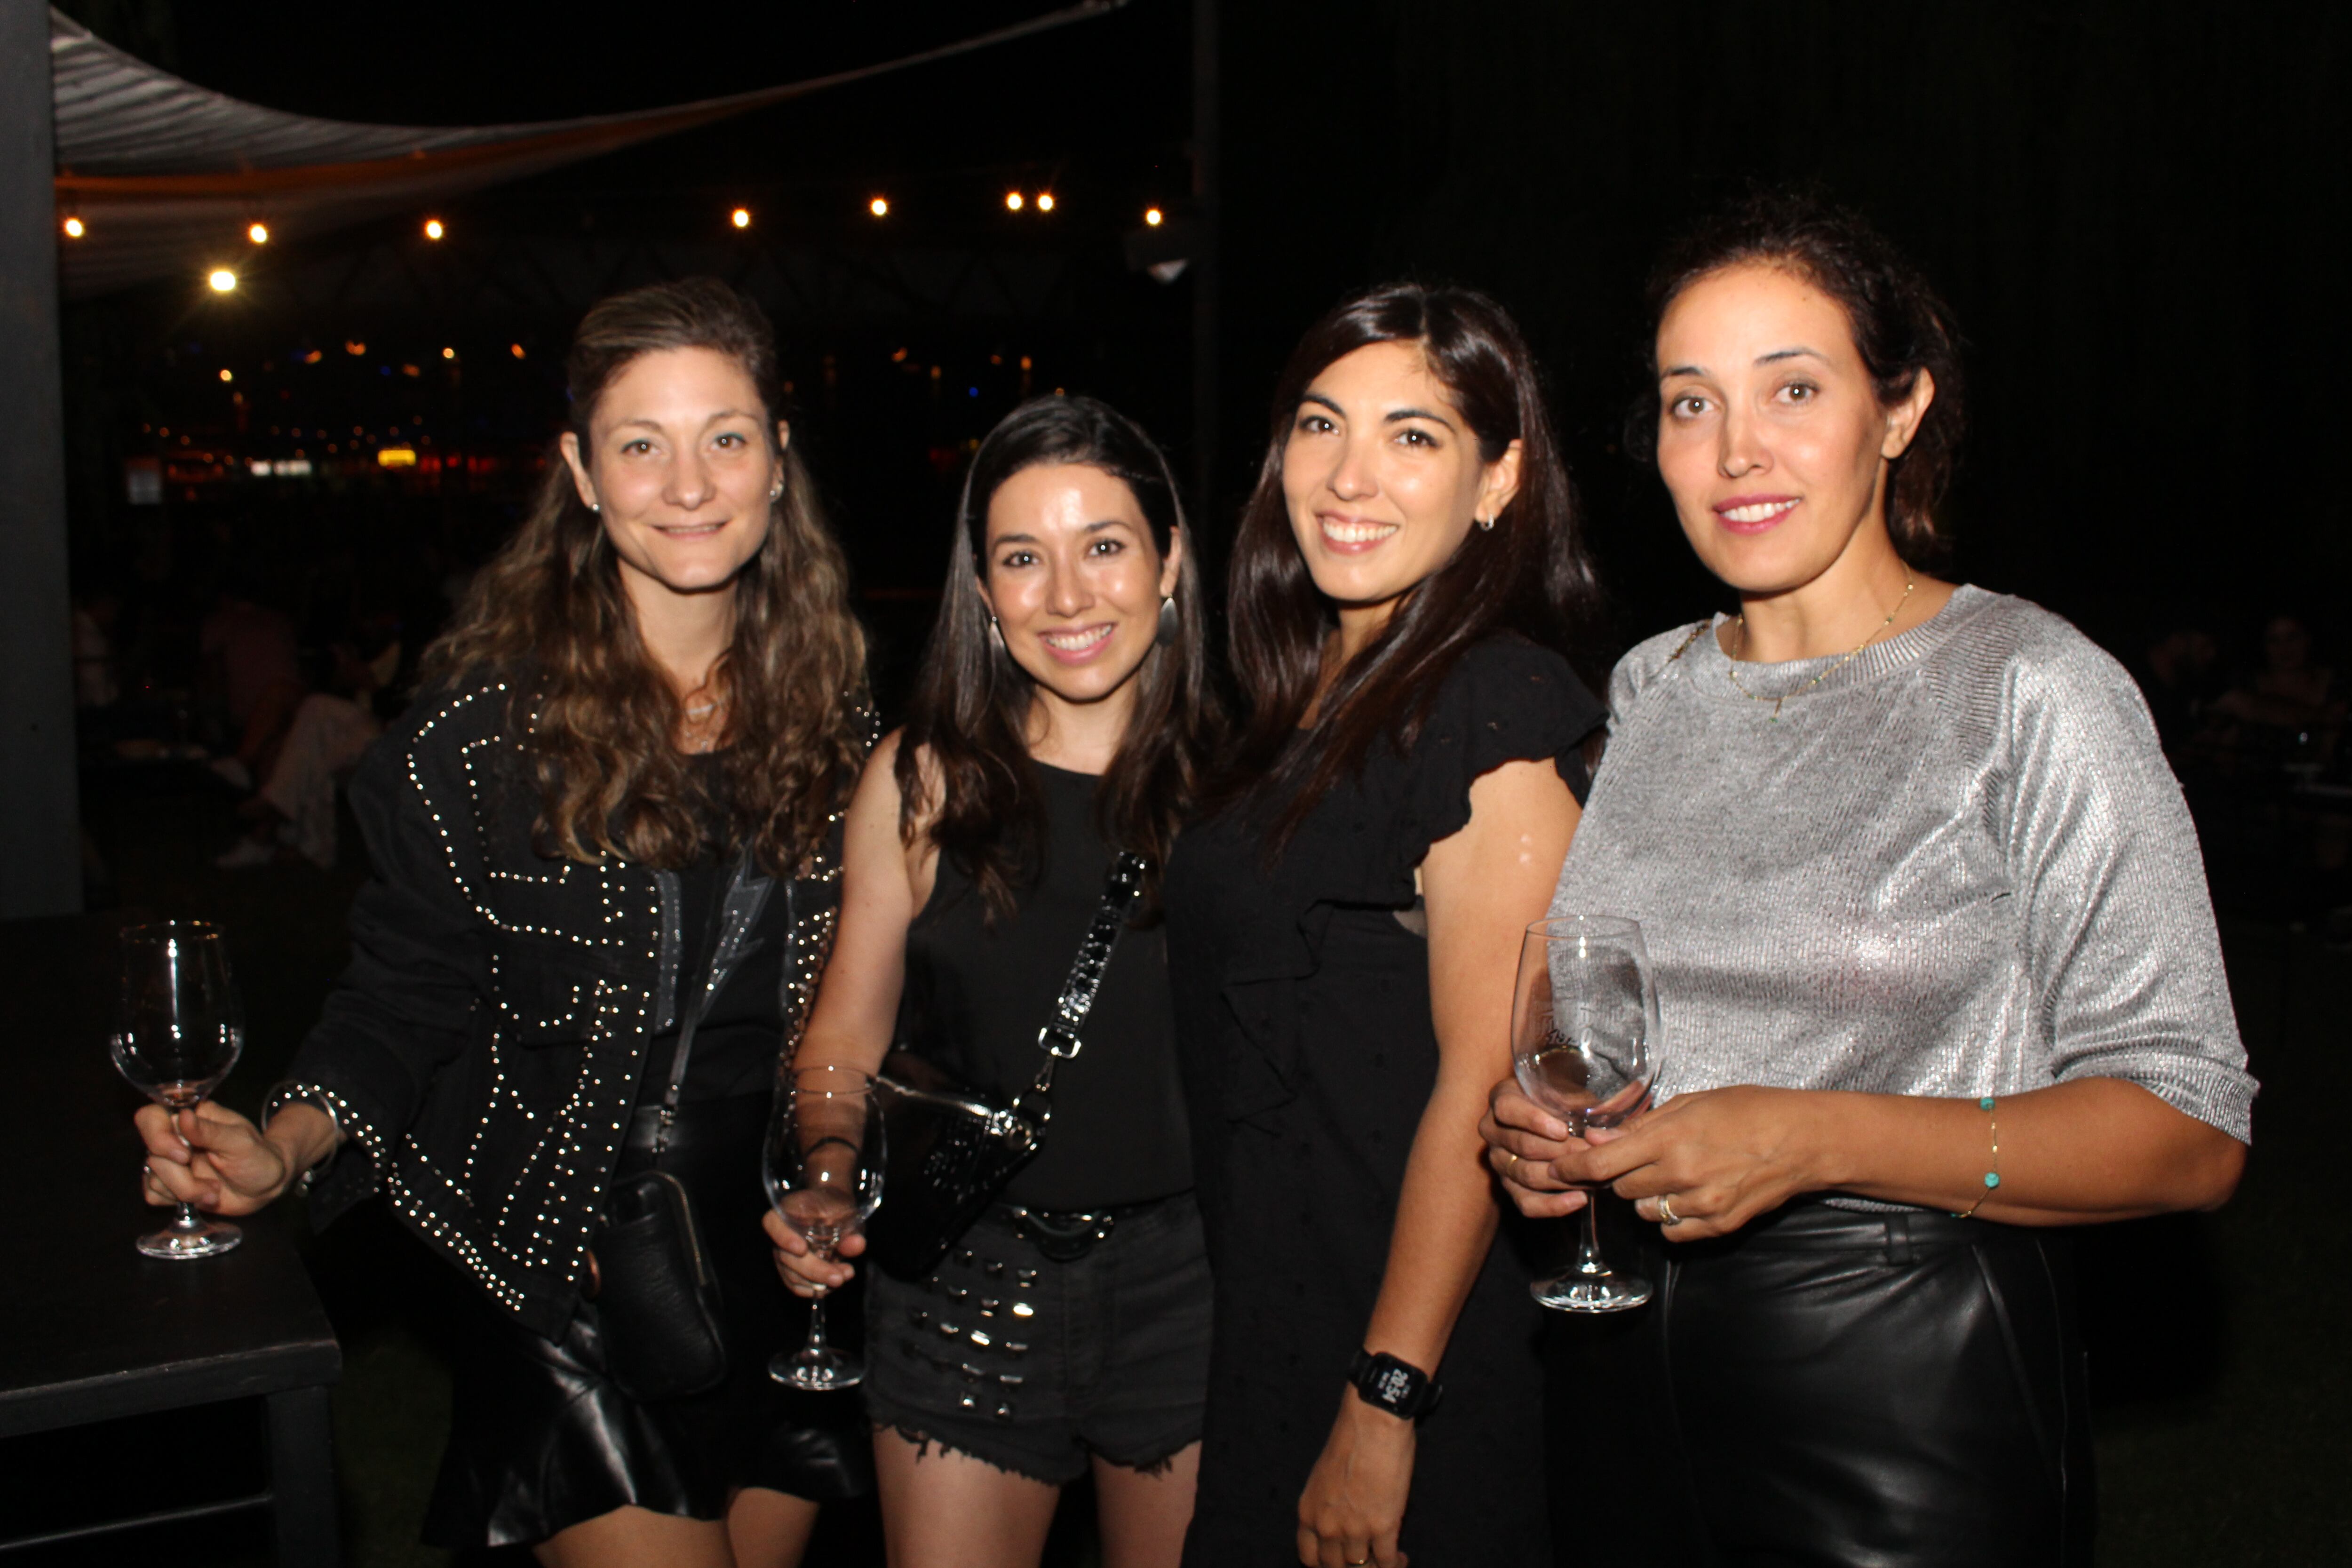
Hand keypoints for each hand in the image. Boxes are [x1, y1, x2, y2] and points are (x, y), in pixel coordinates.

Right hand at [136, 1101, 311, 1215]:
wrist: (265, 1187)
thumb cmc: (258, 1157)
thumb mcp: (240, 1142)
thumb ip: (210, 1130)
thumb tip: (183, 1116)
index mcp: (191, 1118)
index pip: (150, 1117)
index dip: (158, 1137)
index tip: (184, 1155)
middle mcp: (175, 1138)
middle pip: (152, 1156)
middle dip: (182, 1177)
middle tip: (213, 1184)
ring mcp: (170, 1163)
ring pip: (153, 1179)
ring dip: (186, 1191)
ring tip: (215, 1191)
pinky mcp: (169, 1185)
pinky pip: (153, 1195)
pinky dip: (177, 1200)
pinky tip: (203, 1197)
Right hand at [764, 1207, 865, 1296]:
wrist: (834, 1210)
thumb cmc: (836, 1207)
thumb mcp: (846, 1213)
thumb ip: (850, 1229)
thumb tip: (858, 1244)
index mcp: (787, 1212)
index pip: (772, 1223)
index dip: (783, 1237)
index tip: (802, 1249)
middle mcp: (780, 1235)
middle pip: (787, 1257)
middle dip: (815, 1271)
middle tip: (839, 1278)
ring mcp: (783, 1255)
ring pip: (792, 1276)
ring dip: (819, 1282)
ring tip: (845, 1275)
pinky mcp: (790, 1271)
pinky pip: (797, 1286)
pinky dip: (816, 1289)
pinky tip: (833, 1285)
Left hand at [1296, 1393, 1414, 1567]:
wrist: (1372, 1423)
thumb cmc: (1350, 1440)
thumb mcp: (1324, 1476)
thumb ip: (1328, 1503)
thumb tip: (1342, 1518)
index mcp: (1308, 1511)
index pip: (1309, 1557)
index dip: (1326, 1563)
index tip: (1340, 1560)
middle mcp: (1327, 1526)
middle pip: (1335, 1567)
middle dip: (1352, 1566)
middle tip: (1367, 1559)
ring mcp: (1354, 1530)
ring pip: (1362, 1567)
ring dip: (1376, 1565)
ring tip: (1388, 1558)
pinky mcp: (1382, 1528)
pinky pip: (1387, 1561)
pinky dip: (1395, 1563)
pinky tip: (1401, 1558)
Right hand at [1478, 1076, 1590, 1219]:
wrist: (1559, 1120)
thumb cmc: (1564, 1099)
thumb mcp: (1566, 1089)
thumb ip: (1572, 1096)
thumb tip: (1589, 1111)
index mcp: (1502, 1099)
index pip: (1507, 1109)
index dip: (1533, 1120)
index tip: (1563, 1130)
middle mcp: (1493, 1130)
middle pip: (1522, 1145)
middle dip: (1560, 1151)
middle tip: (1591, 1153)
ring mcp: (1499, 1160)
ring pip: (1526, 1174)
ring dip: (1563, 1178)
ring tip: (1593, 1175)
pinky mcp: (1509, 1186)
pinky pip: (1526, 1202)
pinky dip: (1554, 1205)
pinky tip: (1580, 1199)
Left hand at [1548, 1085, 1826, 1240]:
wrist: (1802, 1141)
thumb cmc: (1748, 1111)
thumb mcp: (1691, 1103)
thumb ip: (1643, 1125)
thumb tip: (1599, 1137)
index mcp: (1669, 1139)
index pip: (1601, 1164)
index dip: (1573, 1169)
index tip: (1558, 1169)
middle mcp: (1680, 1175)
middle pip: (1621, 1189)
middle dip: (1620, 1175)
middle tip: (1637, 1160)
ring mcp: (1700, 1205)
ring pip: (1645, 1211)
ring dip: (1647, 1196)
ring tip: (1670, 1174)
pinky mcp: (1718, 1226)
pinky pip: (1673, 1231)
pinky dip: (1672, 1217)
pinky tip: (1688, 1195)